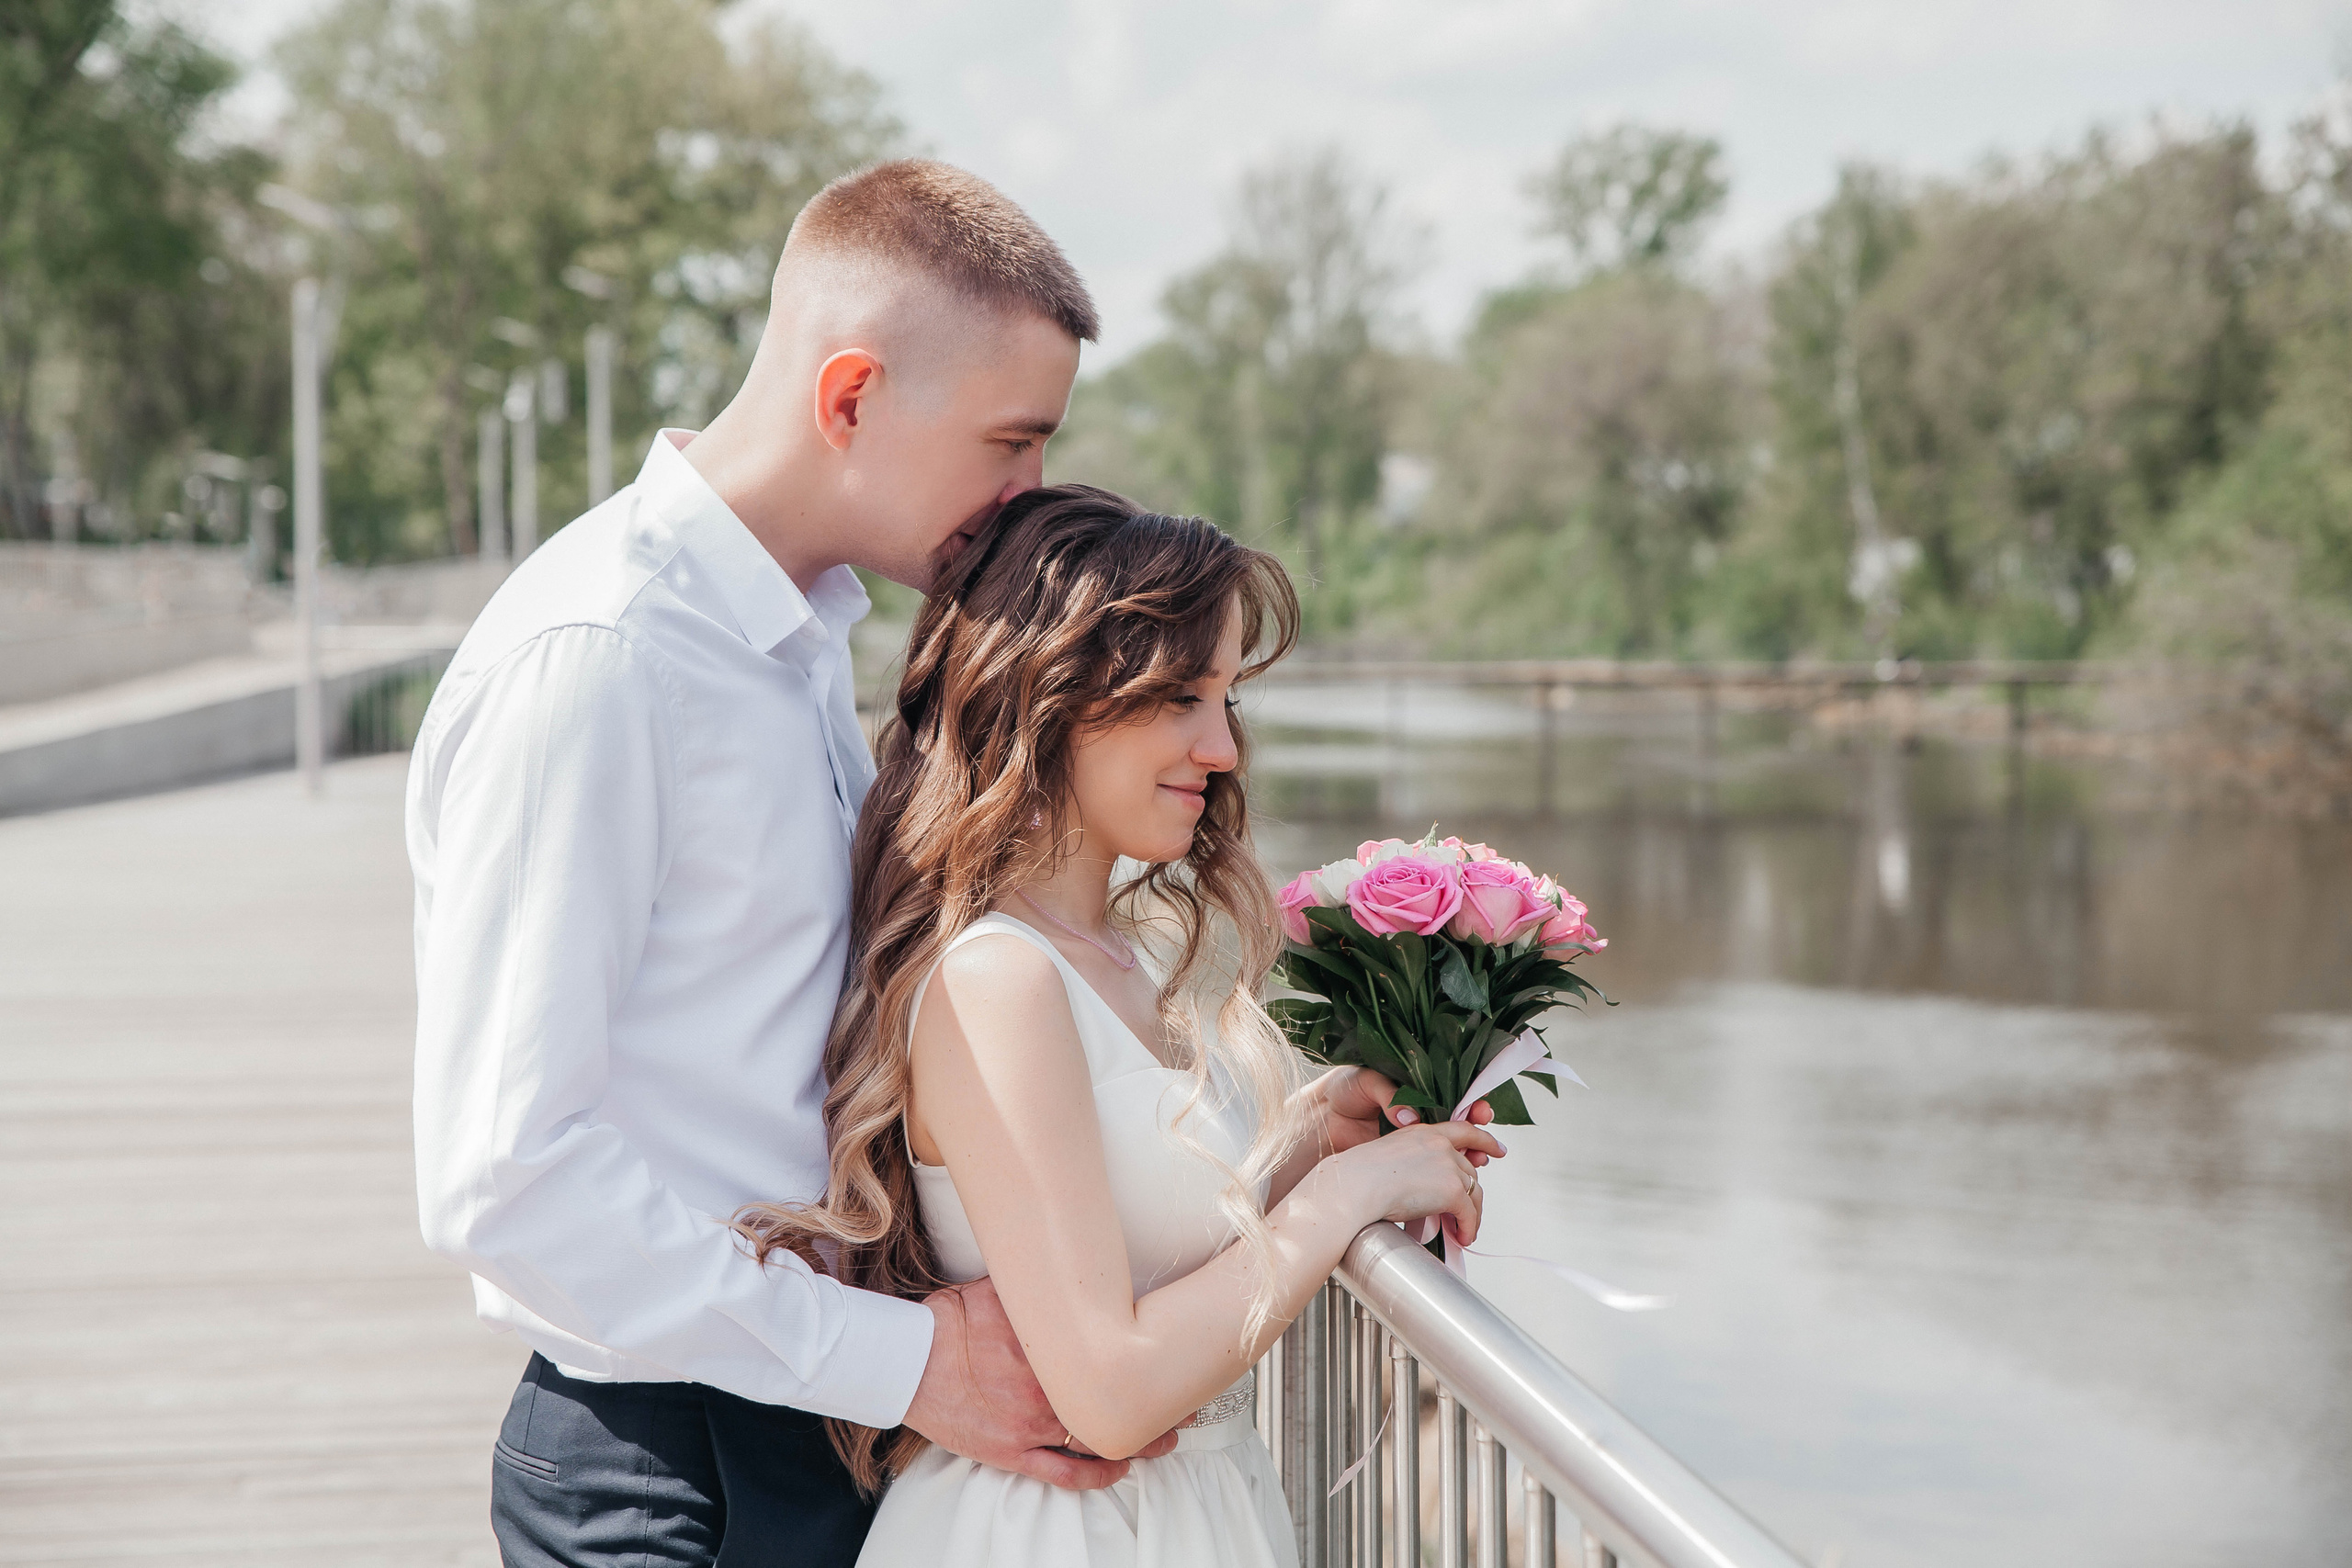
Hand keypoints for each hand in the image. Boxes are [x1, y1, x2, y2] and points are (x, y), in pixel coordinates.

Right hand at [899, 1277, 1173, 1488]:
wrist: (907, 1361)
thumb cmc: (952, 1320)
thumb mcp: (1001, 1289)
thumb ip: (1043, 1290)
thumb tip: (1080, 1267)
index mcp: (1046, 1349)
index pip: (1109, 1355)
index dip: (1147, 1360)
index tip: (1175, 1356)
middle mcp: (1044, 1390)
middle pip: (1113, 1401)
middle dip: (1156, 1405)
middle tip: (1189, 1400)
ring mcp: (1028, 1426)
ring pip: (1096, 1440)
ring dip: (1139, 1441)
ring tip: (1169, 1437)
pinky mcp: (1010, 1452)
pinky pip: (1060, 1472)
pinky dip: (1095, 1475)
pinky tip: (1121, 1468)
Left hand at [1318, 1066, 1499, 1165]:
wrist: (1321, 1118)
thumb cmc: (1344, 1091)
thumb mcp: (1368, 1081)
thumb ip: (1391, 1095)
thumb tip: (1409, 1117)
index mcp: (1420, 1097)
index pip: (1457, 1102)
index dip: (1475, 1108)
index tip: (1483, 1111)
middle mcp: (1423, 1122)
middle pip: (1464, 1134)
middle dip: (1481, 1140)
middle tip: (1490, 1147)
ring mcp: (1417, 1148)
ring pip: (1454, 1158)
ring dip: (1471, 1163)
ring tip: (1479, 1164)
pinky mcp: (1406, 1167)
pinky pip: (1434, 1177)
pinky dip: (1449, 1183)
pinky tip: (1458, 1184)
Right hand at [1321, 1120, 1502, 1245]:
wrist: (1356, 1187)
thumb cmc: (1360, 1176)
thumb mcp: (1390, 1156)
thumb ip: (1413, 1163)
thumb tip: (1423, 1186)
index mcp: (1423, 1132)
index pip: (1464, 1130)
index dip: (1484, 1140)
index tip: (1496, 1149)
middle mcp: (1440, 1144)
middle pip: (1470, 1168)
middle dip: (1472, 1191)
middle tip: (1470, 1209)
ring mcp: (1448, 1166)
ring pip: (1474, 1192)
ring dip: (1471, 1214)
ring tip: (1463, 1229)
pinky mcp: (1452, 1190)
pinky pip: (1469, 1213)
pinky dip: (1468, 1227)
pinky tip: (1461, 1236)